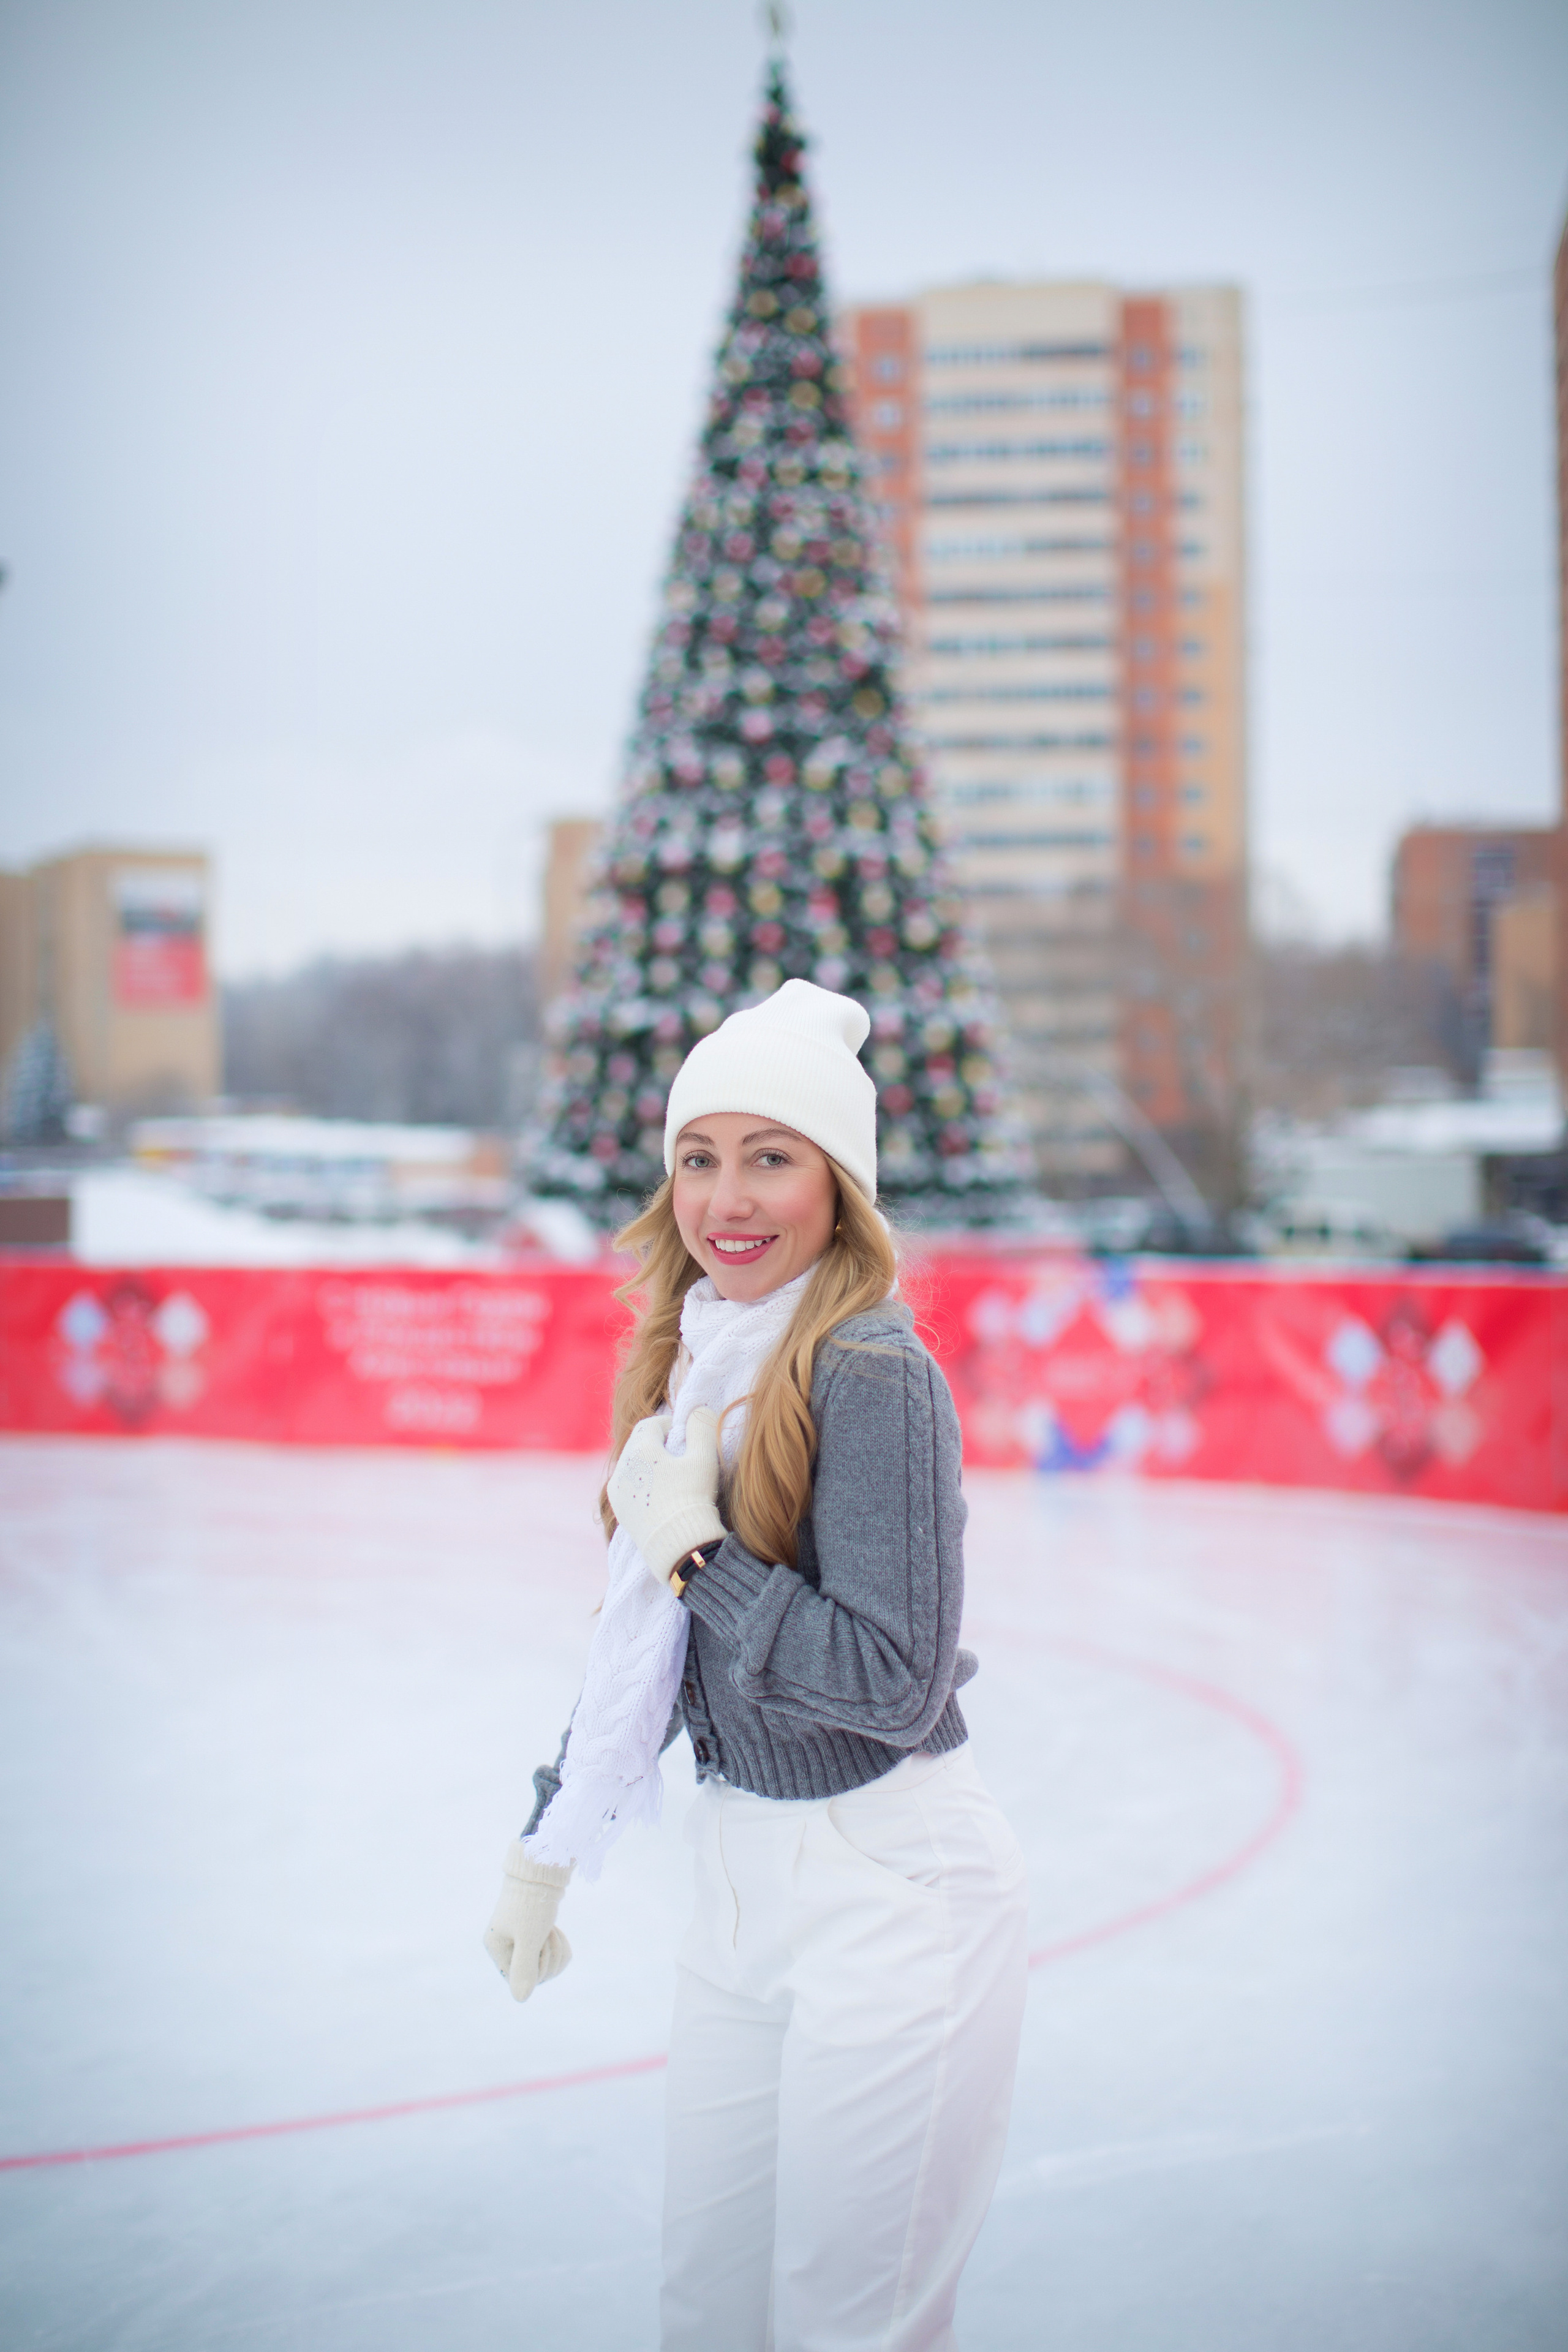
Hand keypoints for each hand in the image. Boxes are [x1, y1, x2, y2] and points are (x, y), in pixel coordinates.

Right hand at [483, 1841, 572, 2001]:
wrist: (543, 1870)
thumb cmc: (532, 1904)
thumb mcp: (529, 1938)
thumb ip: (524, 1969)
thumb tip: (521, 1999)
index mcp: (496, 1946)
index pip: (518, 1979)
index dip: (535, 1969)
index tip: (539, 1945)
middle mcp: (505, 1945)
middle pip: (534, 1974)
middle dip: (548, 1956)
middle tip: (548, 1933)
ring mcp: (520, 1939)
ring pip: (546, 1966)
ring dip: (556, 1949)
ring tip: (552, 1929)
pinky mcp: (536, 1933)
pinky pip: (552, 1955)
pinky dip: (560, 1946)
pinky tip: (557, 1930)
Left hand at [606, 1406, 724, 1587]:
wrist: (679, 1545)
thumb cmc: (693, 1497)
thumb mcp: (704, 1457)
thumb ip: (701, 1426)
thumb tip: (698, 1409)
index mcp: (639, 1449)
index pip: (651, 1424)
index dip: (670, 1425)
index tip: (686, 1436)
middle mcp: (622, 1467)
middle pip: (639, 1444)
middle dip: (658, 1444)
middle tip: (681, 1456)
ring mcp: (618, 1491)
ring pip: (632, 1465)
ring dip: (649, 1464)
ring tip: (672, 1476)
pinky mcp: (620, 1510)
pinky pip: (629, 1486)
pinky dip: (642, 1483)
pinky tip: (661, 1495)